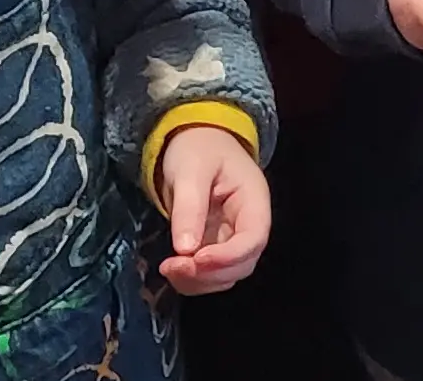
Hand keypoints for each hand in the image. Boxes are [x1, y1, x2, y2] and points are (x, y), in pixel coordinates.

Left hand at [154, 123, 270, 293]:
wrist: (194, 141)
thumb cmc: (197, 148)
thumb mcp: (191, 170)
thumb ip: (190, 208)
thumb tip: (185, 250)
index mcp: (254, 200)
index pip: (254, 238)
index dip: (228, 256)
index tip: (195, 260)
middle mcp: (249, 225)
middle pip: (242, 263)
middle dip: (209, 273)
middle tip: (173, 267)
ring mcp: (233, 238)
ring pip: (226, 275)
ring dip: (199, 281)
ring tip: (168, 268)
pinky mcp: (216, 246)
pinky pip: (211, 273)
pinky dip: (193, 279)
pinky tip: (172, 268)